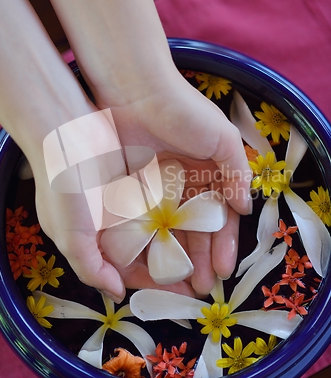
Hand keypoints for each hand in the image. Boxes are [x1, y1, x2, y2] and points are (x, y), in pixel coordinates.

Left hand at [92, 69, 251, 294]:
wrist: (136, 90)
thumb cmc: (183, 112)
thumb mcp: (222, 138)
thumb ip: (237, 172)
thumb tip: (245, 209)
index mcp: (210, 174)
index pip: (220, 218)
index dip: (223, 245)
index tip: (221, 270)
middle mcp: (186, 185)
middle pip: (195, 231)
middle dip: (200, 258)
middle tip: (199, 287)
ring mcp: (159, 189)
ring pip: (170, 231)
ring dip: (177, 257)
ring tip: (179, 283)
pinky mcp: (133, 189)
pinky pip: (143, 223)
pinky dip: (149, 243)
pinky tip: (151, 262)